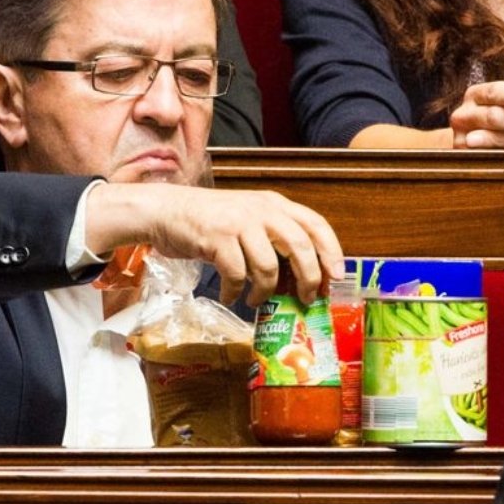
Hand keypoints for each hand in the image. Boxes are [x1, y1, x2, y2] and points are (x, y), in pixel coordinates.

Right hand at [86, 184, 344, 306]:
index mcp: (273, 204)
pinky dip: (235, 291)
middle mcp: (260, 209)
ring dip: (266, 291)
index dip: (331, 252)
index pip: (315, 224)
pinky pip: (236, 275)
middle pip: (299, 245)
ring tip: (257, 299)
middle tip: (305, 298)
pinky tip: (230, 294)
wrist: (166, 210)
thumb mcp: (248, 219)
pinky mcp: (216, 238)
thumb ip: (274, 237)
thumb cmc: (211, 220)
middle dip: (308, 277)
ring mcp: (238, 222)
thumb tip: (304, 277)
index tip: (337, 277)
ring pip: (268, 266)